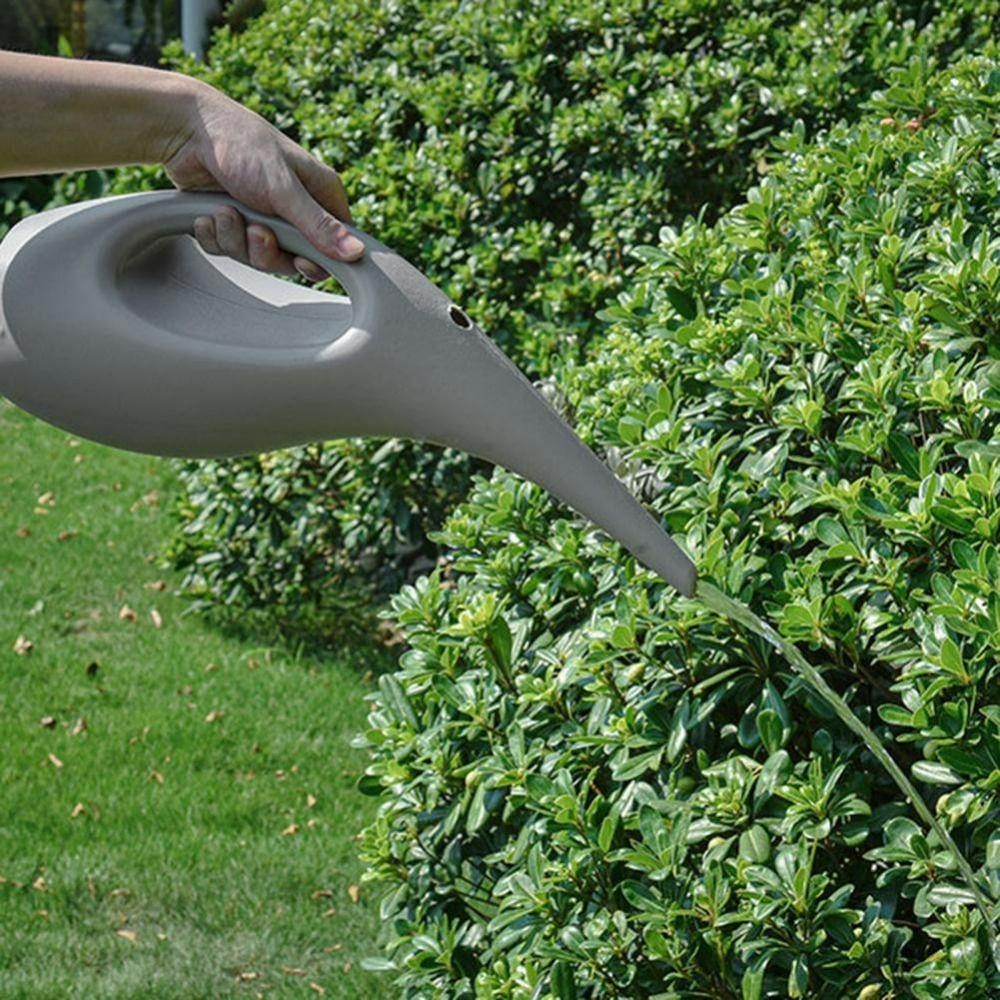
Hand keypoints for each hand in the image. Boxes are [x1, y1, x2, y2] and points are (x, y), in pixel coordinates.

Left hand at [161, 81, 362, 280]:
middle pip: (290, 259)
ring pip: (256, 256)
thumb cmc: (241, 145)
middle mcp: (294, 207)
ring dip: (235, 240)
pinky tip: (208, 214)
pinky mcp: (234, 219)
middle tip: (254, 229)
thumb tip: (356, 253)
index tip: (297, 259)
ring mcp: (262, 214)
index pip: (333, 246)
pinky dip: (215, 236)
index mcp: (319, 194)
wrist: (185, 129)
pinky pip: (228, 249)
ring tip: (224, 212)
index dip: (314, 261)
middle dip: (264, 249)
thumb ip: (319, 226)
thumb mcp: (285, 190)